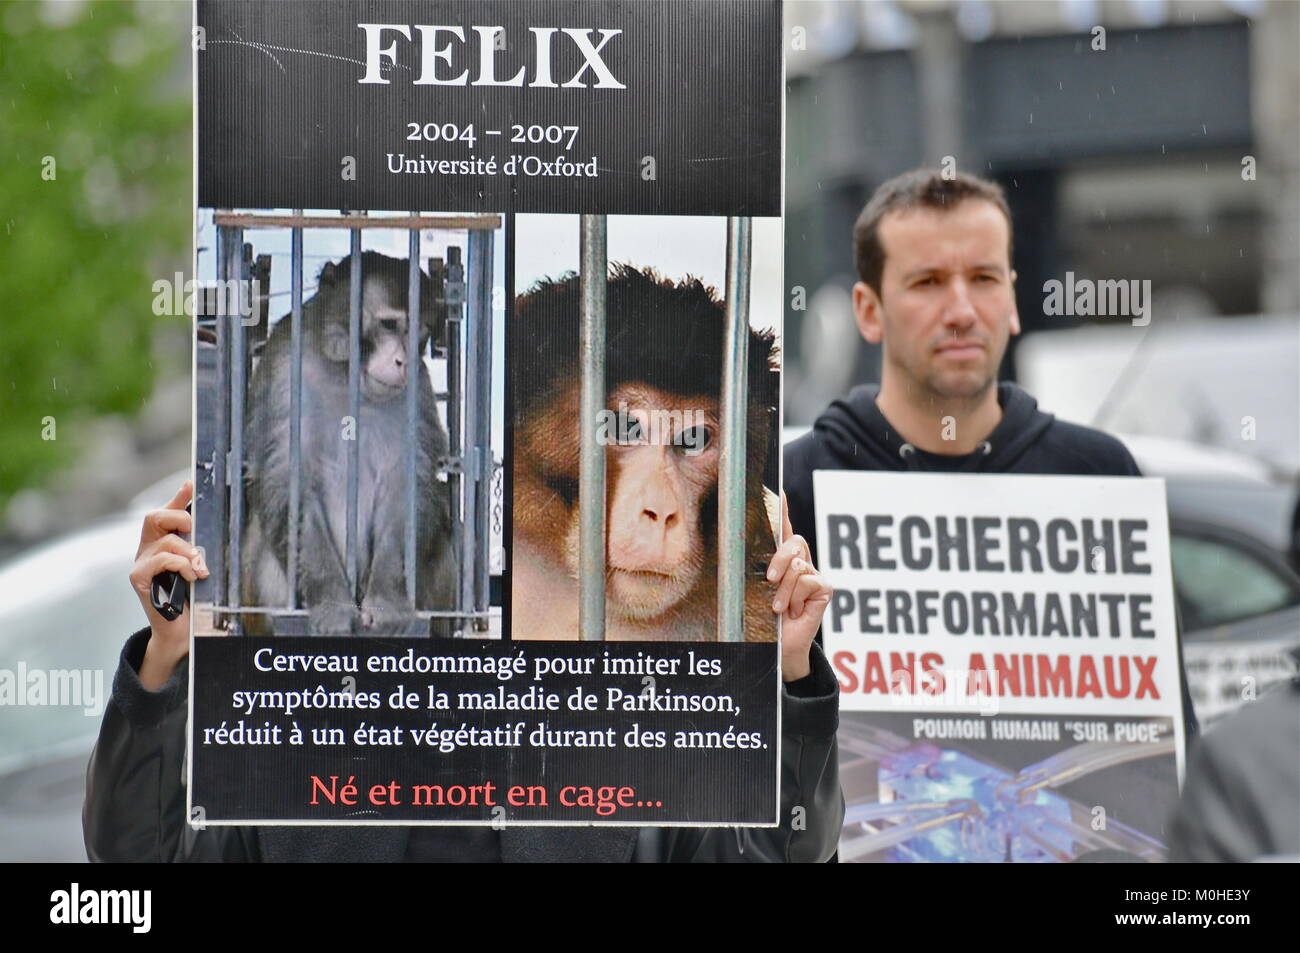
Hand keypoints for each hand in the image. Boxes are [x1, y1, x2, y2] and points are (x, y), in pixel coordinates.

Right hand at [128, 480, 206, 689]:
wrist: (180, 632)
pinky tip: (190, 577)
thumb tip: (212, 525)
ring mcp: (141, 563)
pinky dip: (179, 564)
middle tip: (195, 531)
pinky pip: (159, 559)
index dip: (179, 496)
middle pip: (154, 517)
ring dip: (188, 552)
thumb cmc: (192, 598)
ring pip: (164, 540)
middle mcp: (148, 548)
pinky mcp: (138, 578)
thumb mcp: (199, 567)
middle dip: (178, 518)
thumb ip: (201, 548)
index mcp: (163, 542)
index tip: (192, 483)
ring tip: (199, 569)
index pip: (167, 512)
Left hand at [765, 491, 831, 681]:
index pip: (782, 529)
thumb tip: (743, 551)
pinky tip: (794, 611)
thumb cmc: (764, 618)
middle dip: (779, 558)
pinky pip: (808, 580)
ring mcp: (814, 574)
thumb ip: (755, 570)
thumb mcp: (755, 590)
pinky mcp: (824, 588)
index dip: (781, 508)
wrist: (779, 647)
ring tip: (778, 607)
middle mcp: (799, 562)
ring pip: (797, 566)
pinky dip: (796, 597)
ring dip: (783, 590)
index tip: (777, 489)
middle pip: (793, 542)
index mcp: (780, 560)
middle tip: (769, 579)